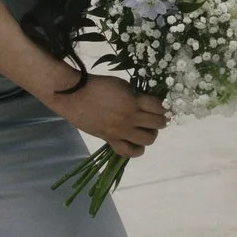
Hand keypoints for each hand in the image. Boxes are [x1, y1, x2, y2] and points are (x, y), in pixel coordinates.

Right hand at [48, 73, 165, 159]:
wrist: (73, 96)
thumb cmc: (97, 85)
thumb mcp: (121, 84)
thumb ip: (136, 95)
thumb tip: (147, 103)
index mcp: (134, 101)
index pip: (159, 107)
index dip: (163, 106)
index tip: (161, 106)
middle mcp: (130, 118)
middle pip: (158, 124)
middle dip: (160, 120)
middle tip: (156, 117)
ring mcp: (121, 131)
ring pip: (148, 139)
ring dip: (151, 134)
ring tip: (146, 129)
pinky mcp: (110, 140)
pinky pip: (129, 152)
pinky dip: (137, 149)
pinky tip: (137, 143)